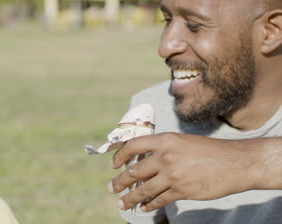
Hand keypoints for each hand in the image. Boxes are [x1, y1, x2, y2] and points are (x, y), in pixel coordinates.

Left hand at [109, 133, 258, 211]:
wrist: (235, 163)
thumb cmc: (210, 150)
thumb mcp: (183, 141)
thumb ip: (163, 149)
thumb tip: (145, 161)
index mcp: (165, 140)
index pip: (133, 146)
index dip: (119, 155)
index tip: (114, 164)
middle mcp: (165, 156)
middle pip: (134, 171)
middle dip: (120, 182)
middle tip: (112, 188)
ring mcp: (172, 175)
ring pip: (143, 189)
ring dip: (130, 198)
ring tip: (122, 203)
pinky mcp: (182, 191)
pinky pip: (159, 200)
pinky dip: (149, 205)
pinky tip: (144, 207)